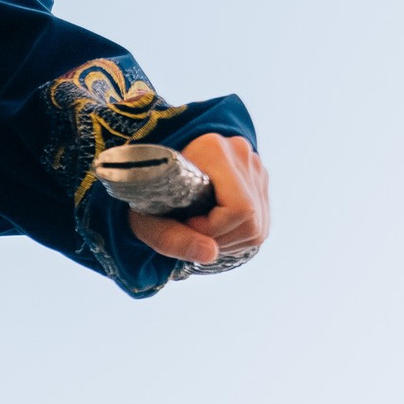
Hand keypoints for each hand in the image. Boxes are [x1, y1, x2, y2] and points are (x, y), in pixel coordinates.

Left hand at [130, 131, 269, 270]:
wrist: (152, 168)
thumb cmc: (144, 193)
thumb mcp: (144, 218)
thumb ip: (170, 237)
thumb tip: (210, 254)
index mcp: (214, 150)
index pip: (238, 209)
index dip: (211, 229)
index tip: (185, 224)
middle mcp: (242, 154)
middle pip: (250, 222)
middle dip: (218, 239)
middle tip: (189, 230)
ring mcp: (254, 167)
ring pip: (257, 227)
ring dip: (226, 241)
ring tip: (198, 229)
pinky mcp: (259, 182)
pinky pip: (258, 225)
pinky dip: (234, 237)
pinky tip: (211, 227)